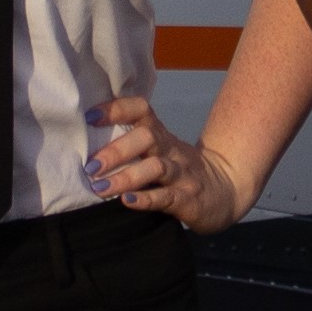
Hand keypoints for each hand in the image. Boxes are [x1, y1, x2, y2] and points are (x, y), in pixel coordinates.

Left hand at [83, 96, 250, 231]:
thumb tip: (85, 145)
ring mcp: (181, 174)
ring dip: (125, 177)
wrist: (226, 190)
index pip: (141, 110)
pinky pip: (166, 197)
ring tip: (100, 189)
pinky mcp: (188, 199)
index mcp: (161, 135)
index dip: (117, 109)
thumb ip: (132, 145)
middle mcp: (170, 150)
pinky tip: (126, 202)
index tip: (90, 116)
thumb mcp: (160, 151)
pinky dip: (145, 199)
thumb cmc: (180, 171)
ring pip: (155, 167)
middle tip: (91, 166)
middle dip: (116, 151)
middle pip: (146, 138)